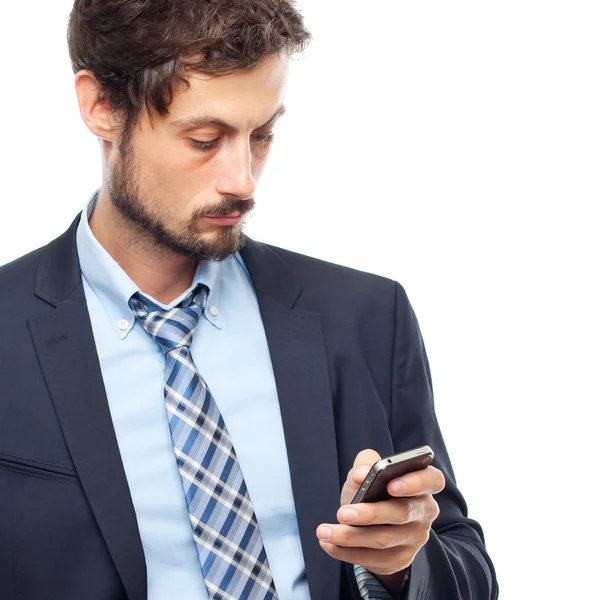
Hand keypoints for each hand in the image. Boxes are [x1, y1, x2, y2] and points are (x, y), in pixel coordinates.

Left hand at [316, 449, 444, 579]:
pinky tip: (328, 544)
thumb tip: (362, 473)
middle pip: (402, 513)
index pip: (432, 480)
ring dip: (350, 536)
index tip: (391, 485)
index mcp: (423, 484)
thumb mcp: (369, 472)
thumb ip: (366, 463)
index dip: (415, 482)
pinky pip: (374, 559)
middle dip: (370, 514)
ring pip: (384, 540)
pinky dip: (347, 552)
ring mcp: (415, 538)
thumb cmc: (373, 490)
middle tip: (341, 513)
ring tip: (323, 531)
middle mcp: (425, 512)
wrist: (373, 522)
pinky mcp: (401, 559)